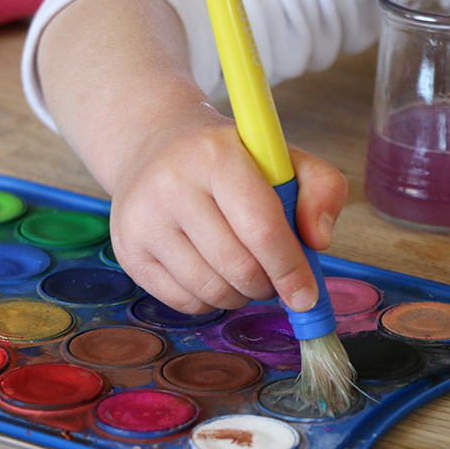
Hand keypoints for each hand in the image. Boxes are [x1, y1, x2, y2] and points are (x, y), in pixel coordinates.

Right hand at [37, 0, 346, 313]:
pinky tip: (213, 274)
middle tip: (274, 279)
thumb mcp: (280, 156)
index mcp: (215, 156)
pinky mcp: (128, 251)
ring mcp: (143, 221)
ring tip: (245, 273)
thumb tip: (318, 242)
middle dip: (268, 285)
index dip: (291, 269)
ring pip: (211, 290)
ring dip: (241, 295)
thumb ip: (322, 189)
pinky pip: (184, 302)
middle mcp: (171, 186)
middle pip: (238, 267)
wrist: (151, 146)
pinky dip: (210, 300)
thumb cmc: (226, 158)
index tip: (307, 296)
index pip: (261, 228)